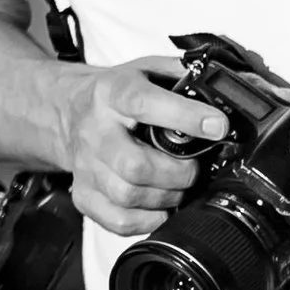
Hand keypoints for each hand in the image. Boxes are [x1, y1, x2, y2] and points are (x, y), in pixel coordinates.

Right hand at [51, 55, 228, 237]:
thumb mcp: (147, 69)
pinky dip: (148, 220)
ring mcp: (86, 166)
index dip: (184, 117)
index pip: (144, 103)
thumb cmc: (116, 92)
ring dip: (166, 198)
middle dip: (177, 173)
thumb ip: (181, 74)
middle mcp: (95, 130)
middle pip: (134, 165)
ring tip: (179, 186)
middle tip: (194, 169)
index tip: (217, 126)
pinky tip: (159, 205)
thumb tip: (223, 87)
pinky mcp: (83, 194)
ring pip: (127, 196)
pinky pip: (117, 221)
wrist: (67, 109)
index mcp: (113, 93)